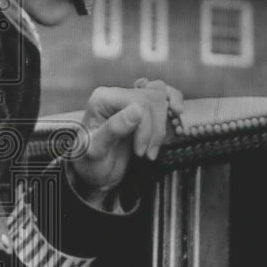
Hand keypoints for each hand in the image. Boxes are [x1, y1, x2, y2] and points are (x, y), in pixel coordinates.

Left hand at [69, 79, 183, 203]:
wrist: (94, 172)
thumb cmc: (90, 163)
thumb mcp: (97, 150)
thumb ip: (114, 129)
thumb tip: (136, 111)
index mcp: (103, 99)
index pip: (138, 102)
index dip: (145, 127)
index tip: (141, 151)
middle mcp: (116, 95)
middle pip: (151, 99)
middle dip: (154, 130)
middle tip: (147, 153)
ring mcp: (130, 99)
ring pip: (160, 96)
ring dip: (162, 124)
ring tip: (152, 147)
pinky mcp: (141, 107)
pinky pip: (163, 94)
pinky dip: (173, 101)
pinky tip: (176, 112)